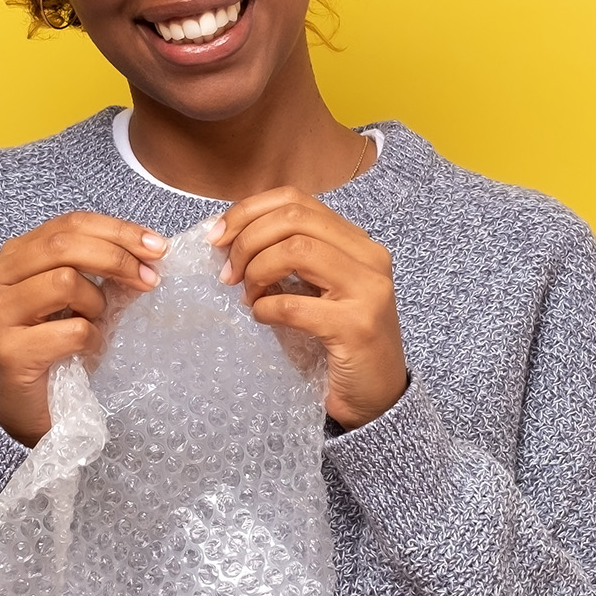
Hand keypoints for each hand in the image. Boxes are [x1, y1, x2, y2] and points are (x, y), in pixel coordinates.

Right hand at [0, 212, 165, 445]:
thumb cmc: (56, 351)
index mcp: (13, 258)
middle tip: (150, 279)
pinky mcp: (10, 351)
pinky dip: (91, 339)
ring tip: (95, 324)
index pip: (69, 224)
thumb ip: (102, 271)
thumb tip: (151, 250)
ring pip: (65, 281)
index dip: (117, 230)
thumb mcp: (80, 300)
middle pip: (64, 244)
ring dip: (96, 304)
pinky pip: (71, 330)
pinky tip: (86, 350)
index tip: (157, 246)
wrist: (31, 413)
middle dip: (118, 258)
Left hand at [212, 188, 407, 429]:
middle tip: (227, 272)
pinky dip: (266, 308)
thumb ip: (290, 258)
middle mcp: (369, 257)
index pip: (295, 199)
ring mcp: (367, 290)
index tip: (218, 236)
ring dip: (257, 271)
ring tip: (246, 295)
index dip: (249, 211)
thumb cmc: (340, 341)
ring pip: (296, 250)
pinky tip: (261, 318)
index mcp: (356, 241)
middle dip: (247, 240)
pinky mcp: (356, 327)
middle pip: (293, 219)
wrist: (377, 396)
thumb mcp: (319, 289)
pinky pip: (295, 305)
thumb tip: (230, 236)